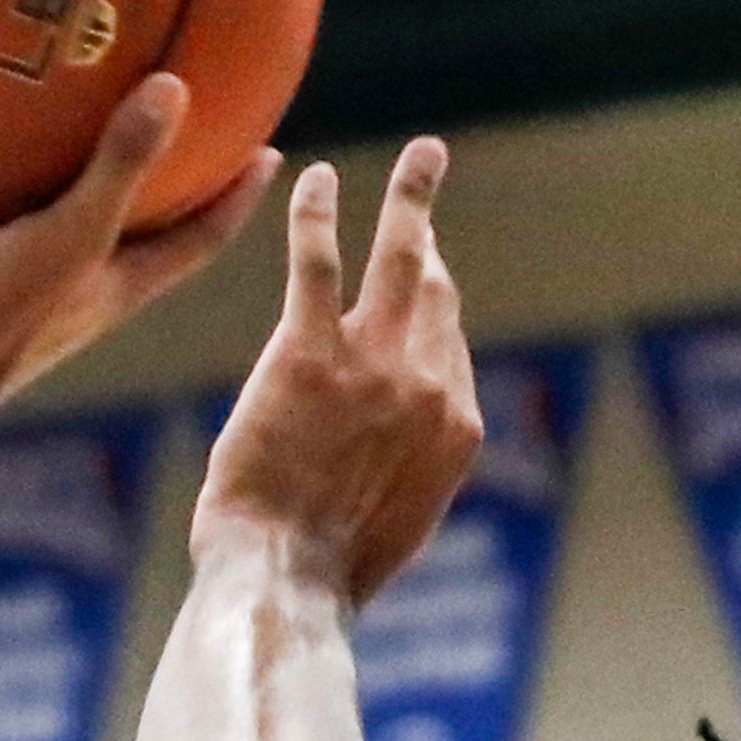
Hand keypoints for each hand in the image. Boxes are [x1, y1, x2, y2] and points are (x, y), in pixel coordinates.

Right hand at [0, 75, 279, 416]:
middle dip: (174, 176)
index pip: (203, 237)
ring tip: (95, 102)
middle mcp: (84, 280)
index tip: (271, 153)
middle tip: (196, 115)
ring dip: (85, 166)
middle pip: (147, 223)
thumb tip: (176, 87)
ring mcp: (30, 276)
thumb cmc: (4, 315)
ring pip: (68, 211)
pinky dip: (3, 167)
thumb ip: (121, 164)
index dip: (240, 197)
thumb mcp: (72, 233)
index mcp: (123, 283)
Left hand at [198, 138, 481, 607]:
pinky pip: (319, 263)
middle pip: (437, 292)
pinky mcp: (308, 353)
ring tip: (423, 157)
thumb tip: (394, 469)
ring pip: (401, 258)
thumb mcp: (393, 527)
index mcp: (454, 429)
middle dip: (433, 241)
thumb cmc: (323, 573)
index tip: (411, 292)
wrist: (286, 583)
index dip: (426, 319)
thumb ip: (405, 476)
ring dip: (413, 199)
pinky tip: (315, 178)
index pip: (449, 348)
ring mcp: (373, 363)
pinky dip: (318, 214)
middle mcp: (430, 385)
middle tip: (431, 190)